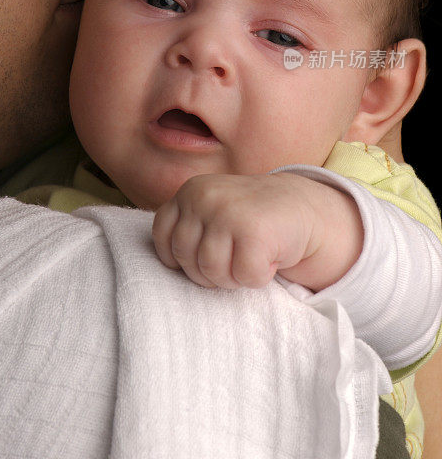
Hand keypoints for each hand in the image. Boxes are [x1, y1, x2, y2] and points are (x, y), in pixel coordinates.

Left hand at [152, 172, 362, 290]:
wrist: (303, 207)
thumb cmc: (251, 219)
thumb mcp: (211, 212)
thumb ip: (186, 228)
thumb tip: (167, 266)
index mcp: (189, 191)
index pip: (163, 239)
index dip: (183, 258)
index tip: (208, 253)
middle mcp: (203, 196)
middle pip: (186, 260)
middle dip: (211, 271)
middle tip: (236, 256)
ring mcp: (227, 211)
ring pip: (212, 272)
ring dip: (235, 276)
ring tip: (250, 256)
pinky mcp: (254, 231)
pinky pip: (244, 276)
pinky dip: (259, 276)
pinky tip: (269, 256)